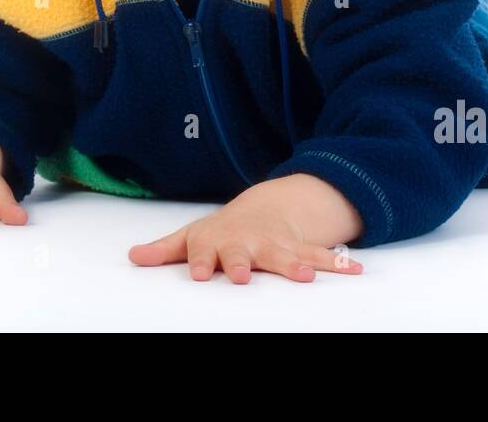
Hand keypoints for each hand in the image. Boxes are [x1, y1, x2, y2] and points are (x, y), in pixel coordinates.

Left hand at [128, 177, 364, 282]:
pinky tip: (355, 271)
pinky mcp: (300, 249)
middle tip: (240, 276)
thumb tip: (133, 257)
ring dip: (295, 265)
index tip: (196, 274)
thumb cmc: (222, 232)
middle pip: (242, 254)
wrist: (262, 209)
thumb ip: (165, 250)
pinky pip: (321, 256)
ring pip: (285, 256)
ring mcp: (274, 245)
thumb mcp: (191, 237)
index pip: (203, 253)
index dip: (199, 263)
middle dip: (242, 263)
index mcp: (216, 241)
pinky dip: (338, 263)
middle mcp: (245, 243)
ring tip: (306, 278)